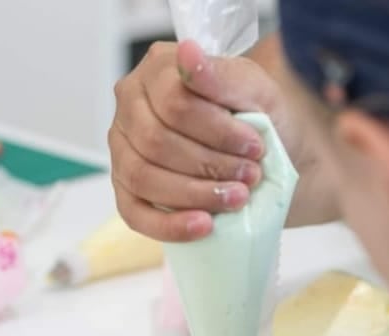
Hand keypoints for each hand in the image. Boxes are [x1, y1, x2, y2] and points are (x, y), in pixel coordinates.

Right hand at [109, 39, 300, 241]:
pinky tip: (204, 227)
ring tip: (236, 199)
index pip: (172, 101)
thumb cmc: (258, 123)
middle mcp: (131, 108)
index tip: (255, 148)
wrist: (264, 164)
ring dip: (195, 194)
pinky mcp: (128, 193)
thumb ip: (224, 76)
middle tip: (250, 178)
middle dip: (209, 165)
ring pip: (143, 177)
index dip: (217, 130)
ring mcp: (124, 152)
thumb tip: (188, 54)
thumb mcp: (257, 93)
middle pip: (155, 142)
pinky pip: (135, 214)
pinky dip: (170, 226)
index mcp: (157, 71)